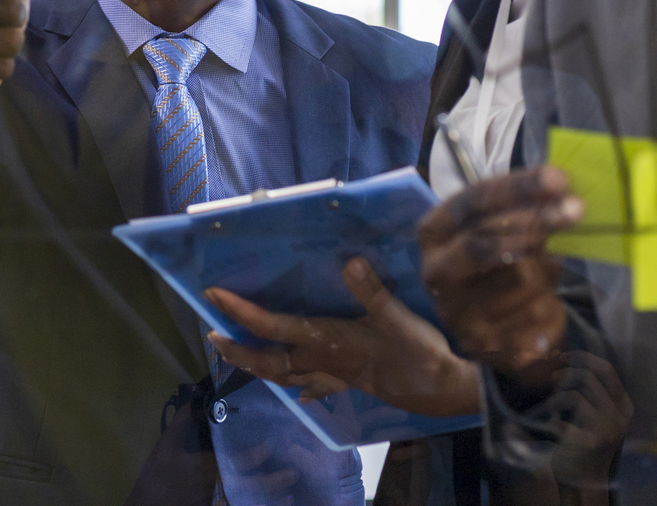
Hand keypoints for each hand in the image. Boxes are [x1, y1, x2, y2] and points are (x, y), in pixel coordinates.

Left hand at [205, 258, 480, 416]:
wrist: (444, 389)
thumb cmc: (417, 350)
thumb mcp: (395, 317)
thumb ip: (371, 290)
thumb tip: (351, 263)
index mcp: (324, 342)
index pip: (272, 326)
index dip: (240, 313)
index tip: (213, 298)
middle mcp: (322, 362)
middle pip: (268, 362)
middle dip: (237, 351)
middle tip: (212, 337)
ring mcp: (336, 376)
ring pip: (286, 377)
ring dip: (259, 368)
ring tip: (239, 358)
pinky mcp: (352, 383)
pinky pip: (316, 388)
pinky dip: (301, 388)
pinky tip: (301, 394)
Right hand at [418, 168, 582, 383]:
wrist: (493, 327)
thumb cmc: (498, 262)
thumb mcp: (498, 227)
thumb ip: (520, 209)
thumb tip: (563, 191)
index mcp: (433, 233)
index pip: (473, 203)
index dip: (518, 189)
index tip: (559, 179)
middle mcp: (434, 273)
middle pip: (486, 243)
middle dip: (536, 223)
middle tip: (577, 209)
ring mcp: (456, 314)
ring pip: (521, 280)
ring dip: (548, 270)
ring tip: (547, 271)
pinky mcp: (484, 346)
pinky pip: (535, 315)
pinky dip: (552, 305)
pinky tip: (544, 302)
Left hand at [542, 350, 632, 491]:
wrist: (583, 481)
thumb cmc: (582, 442)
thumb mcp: (591, 412)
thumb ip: (583, 387)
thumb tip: (557, 354)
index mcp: (623, 406)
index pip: (607, 369)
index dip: (582, 357)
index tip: (561, 356)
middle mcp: (620, 417)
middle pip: (588, 377)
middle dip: (563, 373)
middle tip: (549, 379)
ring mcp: (607, 430)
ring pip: (574, 396)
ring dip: (555, 398)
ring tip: (549, 408)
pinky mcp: (591, 443)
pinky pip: (562, 419)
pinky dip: (552, 420)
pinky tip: (552, 428)